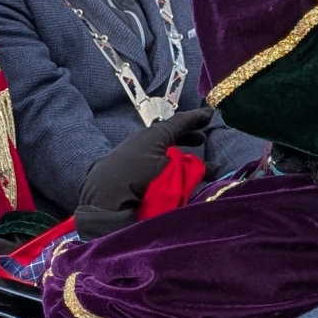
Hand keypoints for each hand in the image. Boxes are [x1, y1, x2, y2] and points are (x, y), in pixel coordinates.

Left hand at [75, 108, 211, 237]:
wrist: (103, 203)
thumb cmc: (144, 185)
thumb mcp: (175, 177)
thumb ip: (195, 170)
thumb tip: (214, 167)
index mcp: (155, 135)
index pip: (180, 121)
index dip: (197, 118)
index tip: (210, 114)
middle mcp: (140, 138)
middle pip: (167, 133)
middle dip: (185, 135)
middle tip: (201, 138)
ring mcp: (127, 151)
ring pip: (155, 145)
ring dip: (171, 149)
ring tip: (183, 157)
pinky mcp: (117, 166)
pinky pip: (144, 156)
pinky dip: (157, 158)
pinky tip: (160, 169)